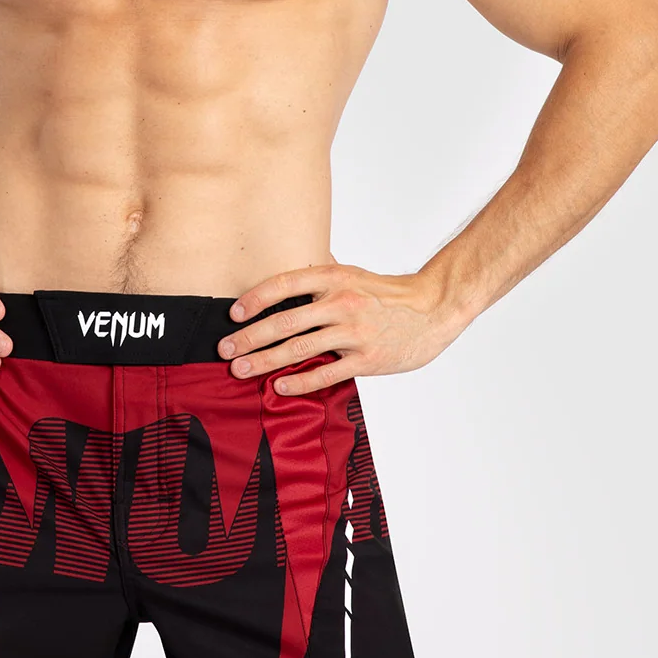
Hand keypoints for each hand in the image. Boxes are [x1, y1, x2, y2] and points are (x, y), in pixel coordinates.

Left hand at [217, 263, 459, 394]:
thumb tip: (288, 270)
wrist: (433, 309)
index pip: (285, 284)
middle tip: (224, 349)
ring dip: (264, 361)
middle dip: (249, 337)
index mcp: (335, 278)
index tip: (233, 313)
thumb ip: (321, 276)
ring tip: (240, 370)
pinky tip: (279, 386)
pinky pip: (327, 373)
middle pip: (285, 321)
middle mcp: (342, 302)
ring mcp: (354, 332)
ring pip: (300, 348)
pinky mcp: (367, 359)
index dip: (255, 298)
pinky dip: (300, 381)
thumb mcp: (353, 274)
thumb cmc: (388, 294)